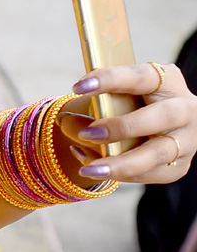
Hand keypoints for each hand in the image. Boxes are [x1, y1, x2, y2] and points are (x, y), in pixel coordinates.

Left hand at [60, 62, 196, 183]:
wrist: (143, 132)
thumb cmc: (124, 107)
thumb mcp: (110, 100)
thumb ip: (91, 107)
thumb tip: (66, 121)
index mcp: (168, 81)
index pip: (142, 77)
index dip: (111, 79)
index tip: (78, 86)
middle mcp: (185, 109)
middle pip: (163, 116)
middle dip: (124, 126)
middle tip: (88, 133)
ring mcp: (187, 140)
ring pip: (158, 154)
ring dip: (121, 163)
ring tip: (88, 169)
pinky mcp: (178, 166)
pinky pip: (150, 174)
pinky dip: (120, 174)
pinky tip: (95, 170)